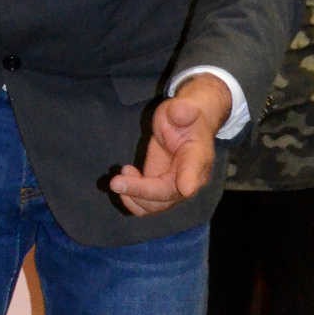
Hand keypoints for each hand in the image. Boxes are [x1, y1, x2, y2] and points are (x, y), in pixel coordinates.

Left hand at [109, 73, 231, 217]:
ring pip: (153, 206)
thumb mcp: (184, 107)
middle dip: (140, 191)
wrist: (188, 125)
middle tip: (115, 180)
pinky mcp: (159, 189)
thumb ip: (183, 110)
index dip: (189, 180)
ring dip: (133, 196)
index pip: (194, 172)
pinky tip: (125, 177)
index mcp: (198, 158)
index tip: (185, 188)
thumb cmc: (186, 115)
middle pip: (165, 196)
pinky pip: (145, 205)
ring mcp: (174, 188)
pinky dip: (131, 198)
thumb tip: (180, 111)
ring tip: (123, 173)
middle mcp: (189, 179)